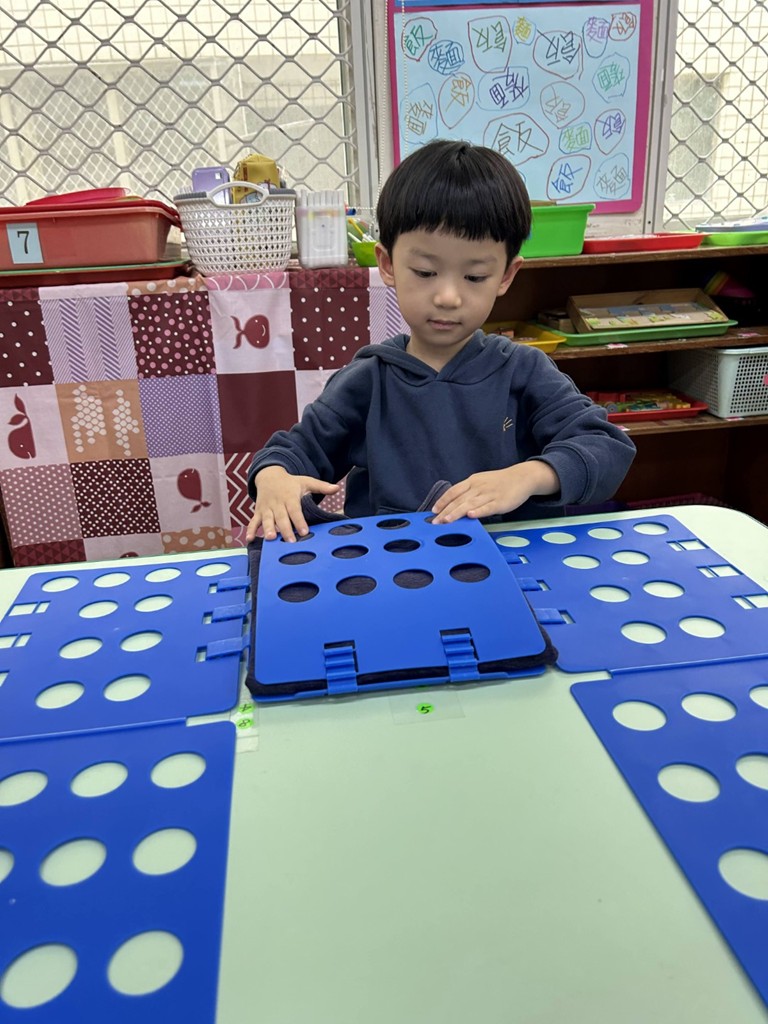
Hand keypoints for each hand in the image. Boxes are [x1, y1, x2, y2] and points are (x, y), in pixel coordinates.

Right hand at [246, 466, 339, 542]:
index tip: (305, 532)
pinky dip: (250, 530)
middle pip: (281, 517)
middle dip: (285, 529)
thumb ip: (321, 487)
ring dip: (268, 529)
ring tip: (271, 539)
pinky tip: (249, 539)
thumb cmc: (290, 483)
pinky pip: (253, 521)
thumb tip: (337, 488)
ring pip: (267, 520)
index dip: (299, 521)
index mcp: (290, 497)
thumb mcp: (306, 481)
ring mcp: (266, 508)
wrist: (269, 475)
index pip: (295, 510)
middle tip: (290, 541)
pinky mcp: (258, 512)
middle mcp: (277, 503)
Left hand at [431, 462, 558, 524]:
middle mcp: (478, 487)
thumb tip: (454, 504)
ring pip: (470, 504)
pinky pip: (487, 507)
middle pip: (459, 499)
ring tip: (447, 521)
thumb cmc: (500, 482)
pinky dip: (479, 511)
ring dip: (457, 512)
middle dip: (446, 511)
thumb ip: (469, 493)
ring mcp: (489, 494)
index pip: (454, 491)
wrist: (522, 477)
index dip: (443, 501)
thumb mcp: (481, 482)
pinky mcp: (500, 502)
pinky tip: (471, 515)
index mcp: (472, 482)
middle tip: (436, 522)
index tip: (434, 511)